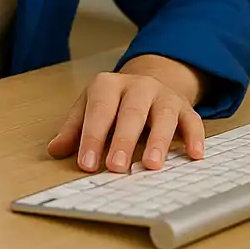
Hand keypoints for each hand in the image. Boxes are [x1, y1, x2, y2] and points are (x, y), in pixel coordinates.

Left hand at [47, 55, 205, 172]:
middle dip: (123, 140)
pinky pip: (193, 120)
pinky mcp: (185, 107)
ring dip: (158, 140)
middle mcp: (137, 86)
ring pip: (163, 115)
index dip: (92, 137)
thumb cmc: (115, 102)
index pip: (99, 110)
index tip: (86, 164)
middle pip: (130, 112)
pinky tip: (194, 155)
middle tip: (115, 167)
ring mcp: (163, 95)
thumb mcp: (90, 108)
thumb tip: (54, 150)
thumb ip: (74, 129)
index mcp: (108, 85)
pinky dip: (195, 137)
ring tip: (151, 165)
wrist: (150, 81)